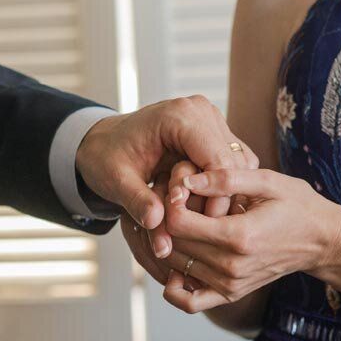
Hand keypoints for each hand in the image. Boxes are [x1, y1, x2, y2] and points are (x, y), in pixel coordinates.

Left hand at [75, 95, 257, 264]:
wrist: (103, 143)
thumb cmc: (106, 157)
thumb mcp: (115, 181)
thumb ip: (136, 201)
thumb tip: (155, 222)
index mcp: (179, 116)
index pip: (217, 159)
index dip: (215, 196)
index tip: (204, 226)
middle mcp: (201, 112)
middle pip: (233, 163)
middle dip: (218, 198)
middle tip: (201, 228)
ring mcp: (211, 121)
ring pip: (238, 166)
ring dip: (221, 194)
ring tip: (198, 218)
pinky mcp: (215, 134)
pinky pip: (232, 166)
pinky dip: (221, 188)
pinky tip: (202, 206)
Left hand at [160, 164, 340, 313]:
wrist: (322, 241)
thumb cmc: (297, 205)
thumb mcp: (267, 181)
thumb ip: (225, 178)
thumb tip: (187, 180)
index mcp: (239, 236)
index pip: (178, 223)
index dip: (170, 201)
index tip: (178, 186)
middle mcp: (231, 266)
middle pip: (172, 245)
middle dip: (163, 220)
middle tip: (170, 200)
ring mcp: (230, 285)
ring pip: (173, 267)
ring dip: (165, 244)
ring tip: (175, 221)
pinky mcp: (230, 294)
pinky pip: (189, 302)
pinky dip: (174, 286)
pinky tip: (178, 260)